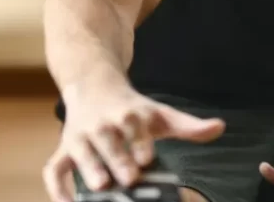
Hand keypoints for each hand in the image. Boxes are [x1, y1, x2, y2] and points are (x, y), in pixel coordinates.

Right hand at [43, 85, 225, 201]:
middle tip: (129, 177)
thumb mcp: (160, 113)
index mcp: (128, 114)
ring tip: (100, 187)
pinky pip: (54, 169)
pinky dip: (56, 187)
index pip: (134, 126)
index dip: (140, 141)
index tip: (147, 157)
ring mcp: (80, 137)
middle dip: (117, 158)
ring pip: (81, 151)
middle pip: (108, 140)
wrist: (93, 86)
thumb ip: (188, 126)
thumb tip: (219, 127)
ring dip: (89, 168)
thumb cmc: (131, 108)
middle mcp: (103, 125)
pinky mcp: (64, 150)